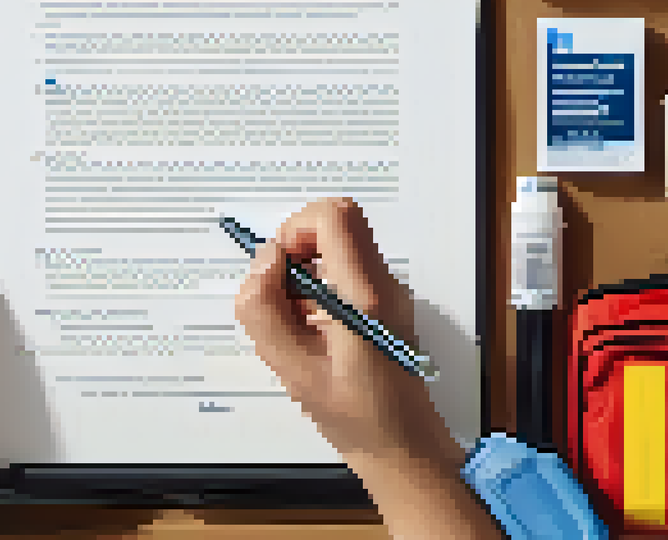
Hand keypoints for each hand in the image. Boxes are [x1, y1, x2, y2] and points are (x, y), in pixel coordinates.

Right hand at [235, 198, 454, 462]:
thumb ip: (266, 311)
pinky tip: (308, 337)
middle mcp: (382, 286)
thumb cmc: (357, 418)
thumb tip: (263, 263)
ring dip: (301, 277)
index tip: (276, 269)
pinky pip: (342, 276)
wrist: (404, 449)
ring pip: (335, 251)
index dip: (293, 229)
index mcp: (364, 297)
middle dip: (294, 252)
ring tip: (293, 328)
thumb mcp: (294, 371)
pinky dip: (314, 294)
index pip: (333, 217)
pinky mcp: (383, 306)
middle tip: (279, 298)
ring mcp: (386, 294)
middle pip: (334, 226)